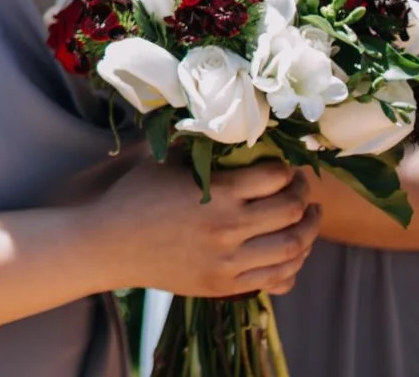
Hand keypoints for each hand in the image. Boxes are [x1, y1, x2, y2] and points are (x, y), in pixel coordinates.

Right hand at [95, 158, 318, 298]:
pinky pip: (276, 278)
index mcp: (216, 194)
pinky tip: (293, 251)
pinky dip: (294, 264)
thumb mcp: (165, 164)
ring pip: (293, 248)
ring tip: (310, 218)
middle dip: (305, 196)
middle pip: (292, 212)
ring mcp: (229, 261)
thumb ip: (199, 151)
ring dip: (310, 231)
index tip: (287, 167)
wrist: (109, 245)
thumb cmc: (134, 198)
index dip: (288, 170)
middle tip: (303, 188)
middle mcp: (229, 228)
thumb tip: (229, 134)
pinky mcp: (225, 285)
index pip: (274, 177)